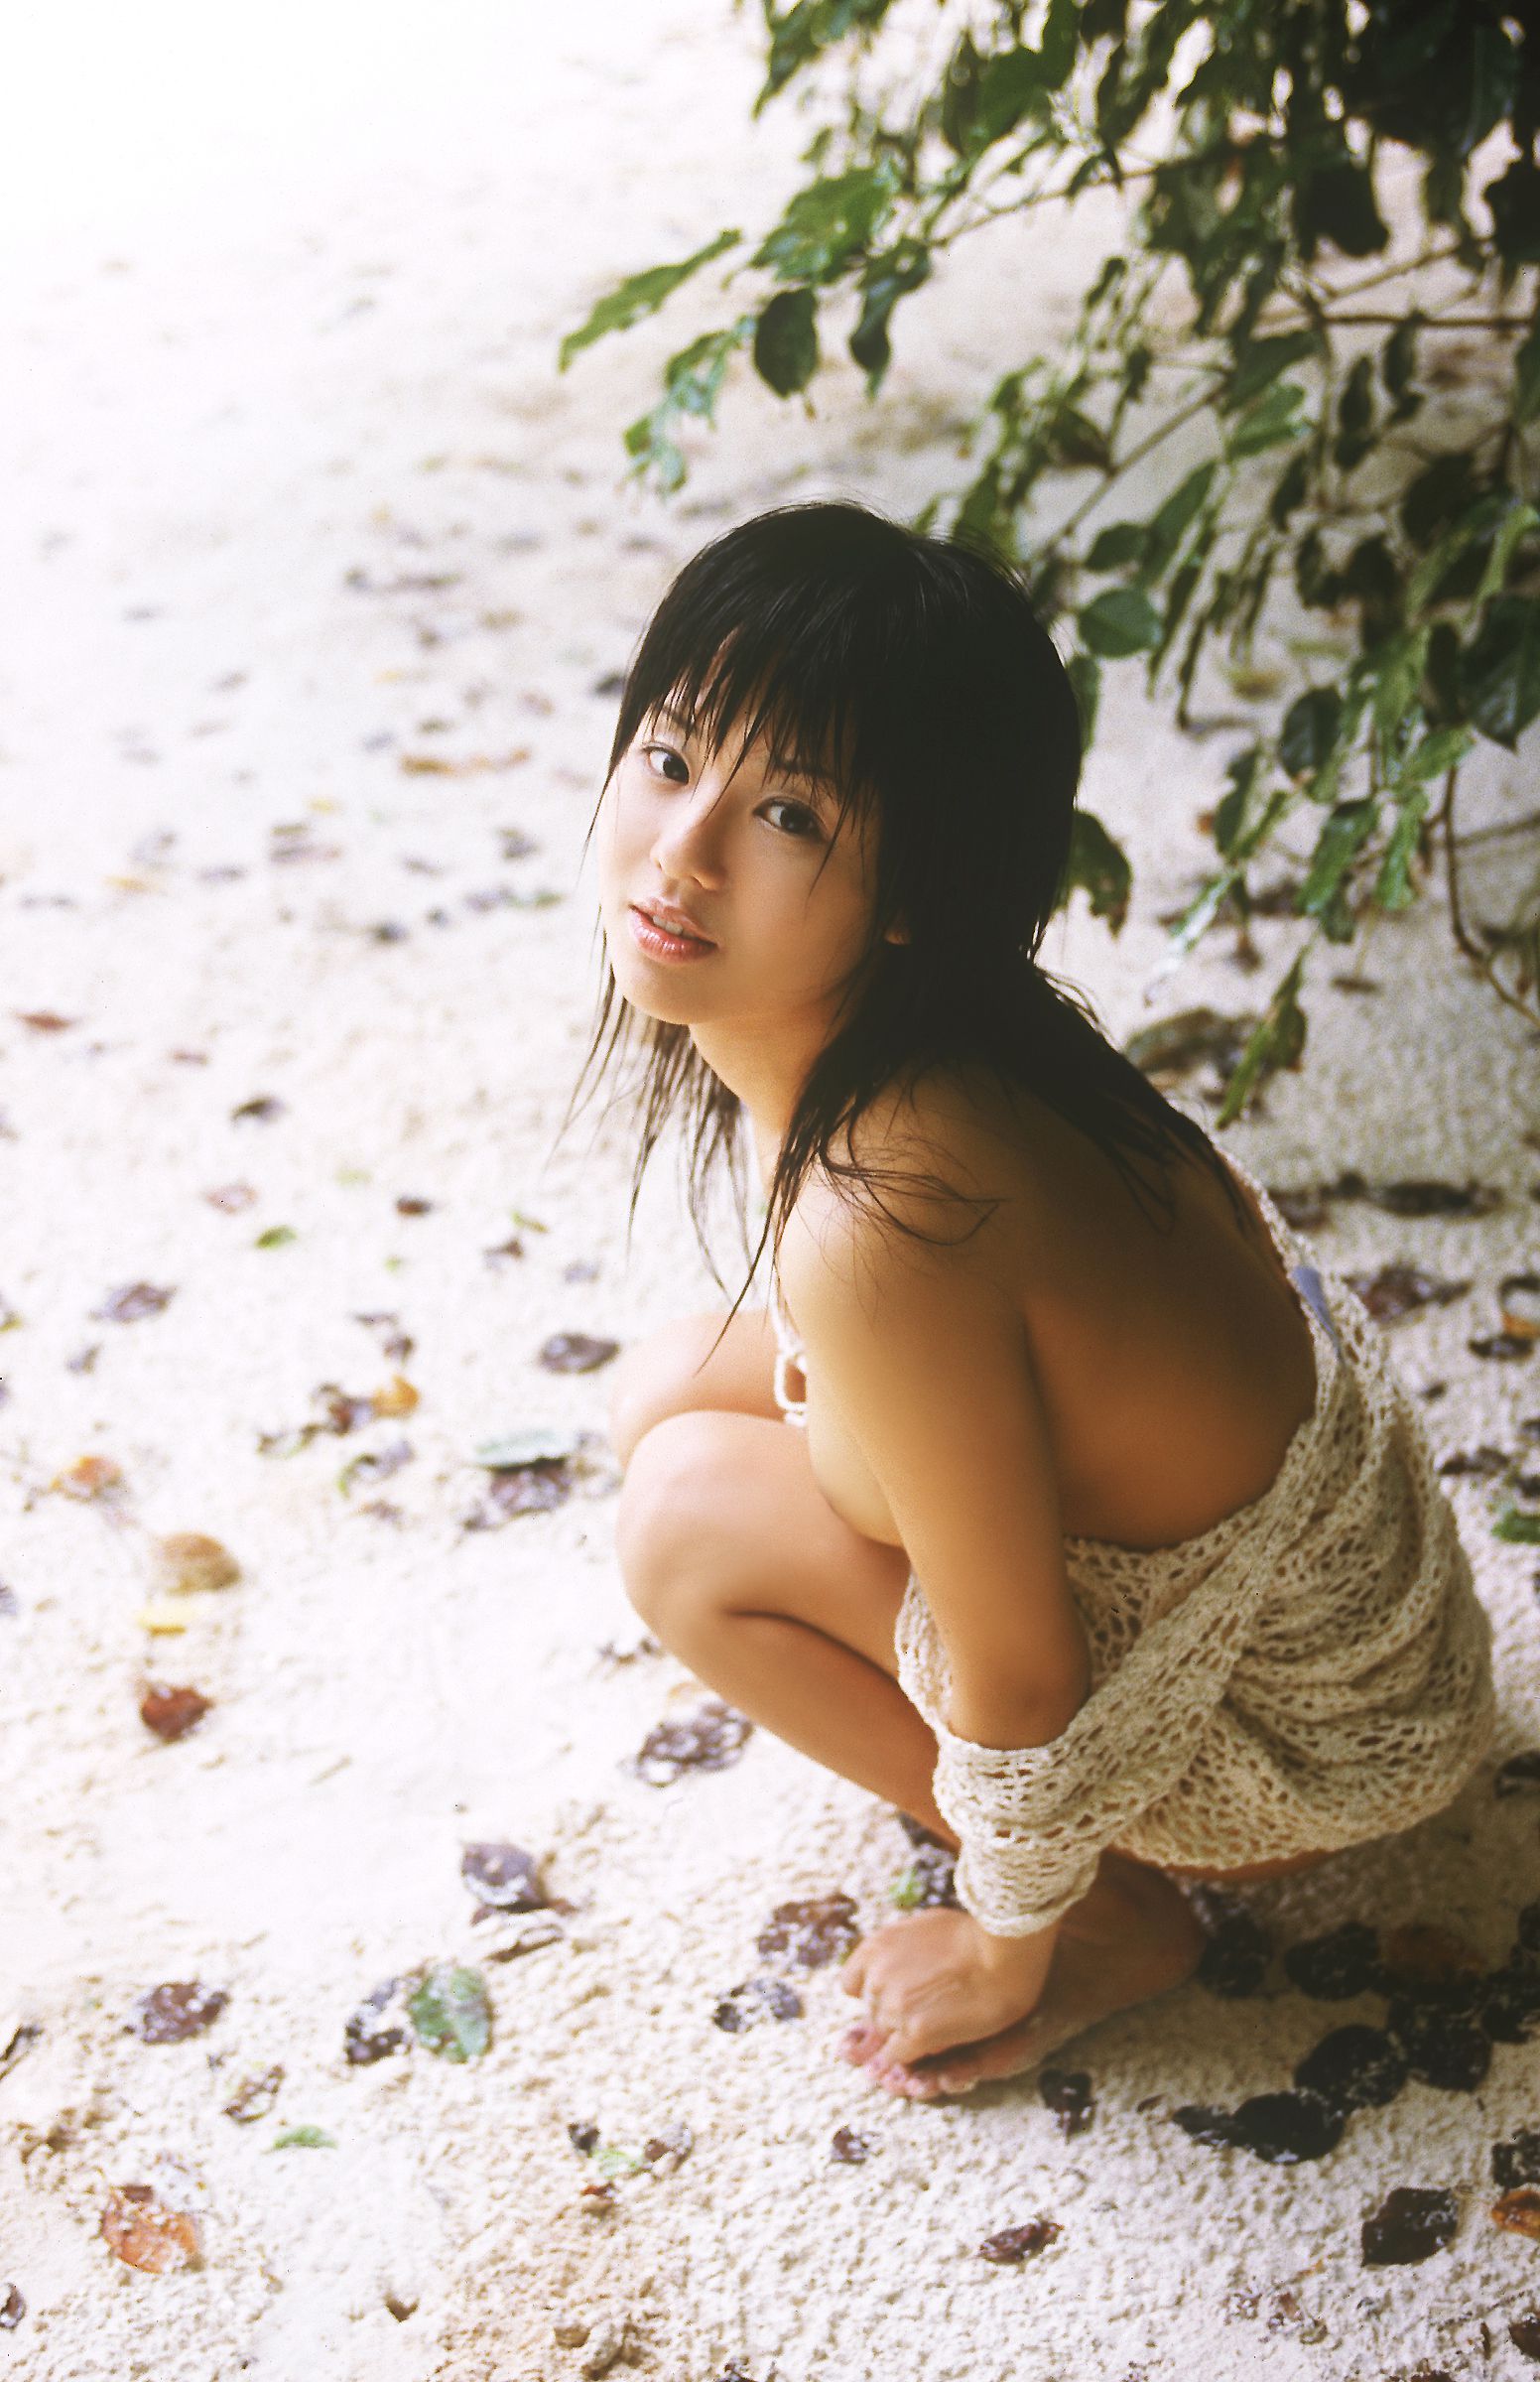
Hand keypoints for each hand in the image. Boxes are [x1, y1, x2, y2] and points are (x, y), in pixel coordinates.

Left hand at [837, 1906, 1055, 2083]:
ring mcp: (893, 2008)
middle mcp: (876, 1978)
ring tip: (933, 2026)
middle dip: (892, 2015)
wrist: (1004, 1951)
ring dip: (902, 2036)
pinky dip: (907, 2057)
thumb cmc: (974, 1934)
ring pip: (885, 2036)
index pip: (852, 1984)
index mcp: (875, 1948)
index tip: (893, 1995)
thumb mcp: (923, 1925)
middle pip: (872, 2012)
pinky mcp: (914, 2034)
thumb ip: (900, 1947)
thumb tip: (893, 1957)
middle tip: (923, 2011)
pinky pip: (897, 2056)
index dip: (874, 1992)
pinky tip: (926, 2048)